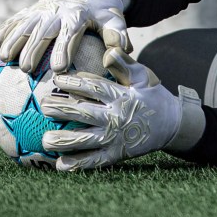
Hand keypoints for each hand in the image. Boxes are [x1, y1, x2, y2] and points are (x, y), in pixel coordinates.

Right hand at [0, 0, 137, 72]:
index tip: (58, 69)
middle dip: (33, 49)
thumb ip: (118, 36)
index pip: (70, 33)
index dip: (63, 50)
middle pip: (43, 31)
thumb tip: (120, 53)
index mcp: (78, 15)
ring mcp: (41, 8)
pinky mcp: (31, 9)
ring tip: (5, 58)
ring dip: (13, 40)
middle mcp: (57, 10)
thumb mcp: (114, 22)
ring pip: (25, 24)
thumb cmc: (103, 15)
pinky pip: (15, 19)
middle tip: (26, 69)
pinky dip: (4, 31)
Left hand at [39, 48, 205, 170]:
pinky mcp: (118, 154)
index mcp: (122, 96)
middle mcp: (117, 117)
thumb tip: (108, 51)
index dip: (75, 82)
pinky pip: (95, 160)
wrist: (173, 124)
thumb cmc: (153, 96)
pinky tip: (61, 165)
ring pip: (86, 139)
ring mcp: (116, 138)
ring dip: (65, 140)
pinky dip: (79, 164)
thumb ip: (124, 65)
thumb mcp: (144, 76)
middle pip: (85, 112)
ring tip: (45, 140)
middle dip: (62, 109)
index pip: (95, 87)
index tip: (56, 79)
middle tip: (43, 106)